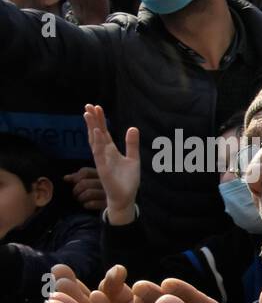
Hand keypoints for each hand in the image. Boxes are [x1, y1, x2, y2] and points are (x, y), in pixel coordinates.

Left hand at [63, 166, 105, 211]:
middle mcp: (107, 183)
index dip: (75, 177)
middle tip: (76, 195)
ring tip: (81, 200)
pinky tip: (86, 205)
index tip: (74, 183)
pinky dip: (87, 205)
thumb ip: (79, 178)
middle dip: (76, 190)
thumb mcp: (93, 182)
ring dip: (80, 198)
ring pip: (88, 193)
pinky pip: (93, 203)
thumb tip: (66, 178)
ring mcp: (109, 194)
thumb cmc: (101, 193)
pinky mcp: (109, 205)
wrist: (119, 208)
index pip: (85, 172)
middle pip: (84, 183)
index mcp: (103, 175)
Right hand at [83, 103, 139, 222]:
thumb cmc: (127, 179)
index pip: (104, 132)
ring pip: (95, 141)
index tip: (97, 107)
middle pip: (96, 133)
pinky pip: (99, 155)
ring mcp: (102, 161)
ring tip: (88, 114)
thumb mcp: (133, 159)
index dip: (100, 120)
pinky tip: (96, 133)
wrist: (125, 197)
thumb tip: (133, 127)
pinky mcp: (103, 169)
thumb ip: (132, 144)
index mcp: (110, 150)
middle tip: (88, 105)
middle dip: (93, 120)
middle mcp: (104, 154)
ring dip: (91, 128)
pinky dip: (97, 144)